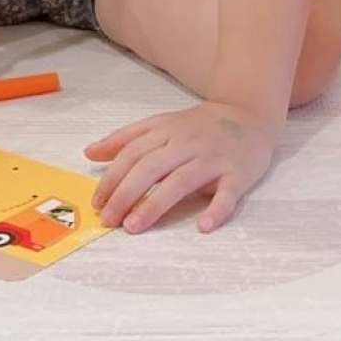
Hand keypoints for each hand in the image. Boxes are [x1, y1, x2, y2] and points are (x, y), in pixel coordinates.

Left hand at [86, 101, 278, 234]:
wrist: (250, 114)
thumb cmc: (201, 126)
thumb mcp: (162, 123)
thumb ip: (127, 138)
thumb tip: (90, 153)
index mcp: (167, 131)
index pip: (133, 154)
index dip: (112, 178)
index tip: (98, 202)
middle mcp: (188, 143)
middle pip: (151, 167)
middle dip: (125, 194)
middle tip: (109, 220)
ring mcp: (213, 158)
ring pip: (181, 181)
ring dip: (155, 205)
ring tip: (134, 226)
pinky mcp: (238, 173)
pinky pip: (228, 193)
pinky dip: (217, 210)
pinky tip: (203, 226)